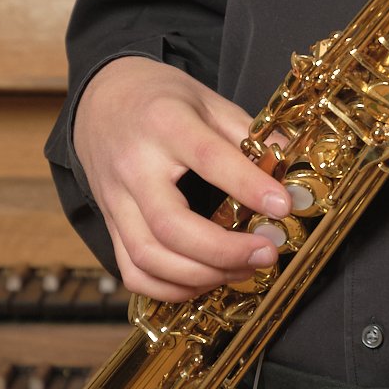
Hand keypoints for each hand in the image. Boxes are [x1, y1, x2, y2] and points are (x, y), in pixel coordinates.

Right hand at [71, 54, 290, 301]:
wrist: (99, 102)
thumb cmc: (161, 100)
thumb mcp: (207, 100)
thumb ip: (246, 133)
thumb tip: (289, 168)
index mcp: (165, 123)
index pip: (208, 158)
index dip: (248, 186)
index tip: (283, 206)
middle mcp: (134, 166)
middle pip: (170, 225)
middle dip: (223, 251)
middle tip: (267, 253)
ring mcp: (115, 200)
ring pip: (148, 256)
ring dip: (200, 276)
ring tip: (243, 270)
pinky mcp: (109, 225)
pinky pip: (132, 271)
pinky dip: (169, 288)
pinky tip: (204, 280)